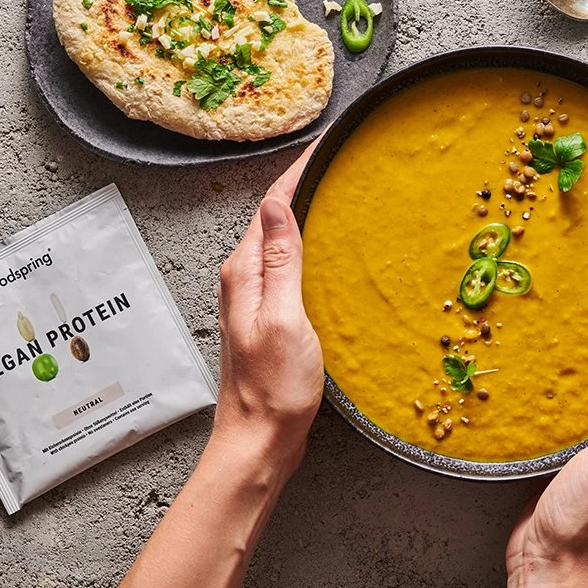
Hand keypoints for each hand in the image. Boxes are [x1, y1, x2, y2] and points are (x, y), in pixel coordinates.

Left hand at [211, 142, 324, 476]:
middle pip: (276, 217)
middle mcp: (244, 280)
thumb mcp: (284, 319)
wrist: (259, 442)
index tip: (328, 145)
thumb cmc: (273, 389)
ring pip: (283, 241)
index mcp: (244, 272)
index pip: (272, 204)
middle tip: (343, 160)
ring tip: (342, 193)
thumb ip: (280, 261)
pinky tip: (332, 252)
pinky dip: (311, 248)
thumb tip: (276, 203)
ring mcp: (256, 299)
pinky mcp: (271, 317)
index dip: (299, 170)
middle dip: (306, 184)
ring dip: (309, 215)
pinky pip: (290, 267)